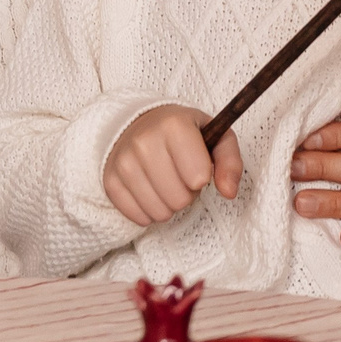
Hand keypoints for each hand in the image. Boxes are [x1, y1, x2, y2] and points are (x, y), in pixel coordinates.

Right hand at [105, 105, 242, 226]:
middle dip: (186, 193)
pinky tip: (150, 190)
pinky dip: (149, 211)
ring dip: (168, 204)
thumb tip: (229, 192)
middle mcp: (144, 141)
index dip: (203, 177)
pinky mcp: (110, 181)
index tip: (196, 164)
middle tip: (180, 174)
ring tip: (166, 182)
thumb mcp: (216, 137)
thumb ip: (230, 162)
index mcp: (174, 125)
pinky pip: (138, 217)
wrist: (140, 124)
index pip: (199, 177)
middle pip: (179, 199)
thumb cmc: (184, 133)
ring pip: (160, 212)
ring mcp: (124, 162)